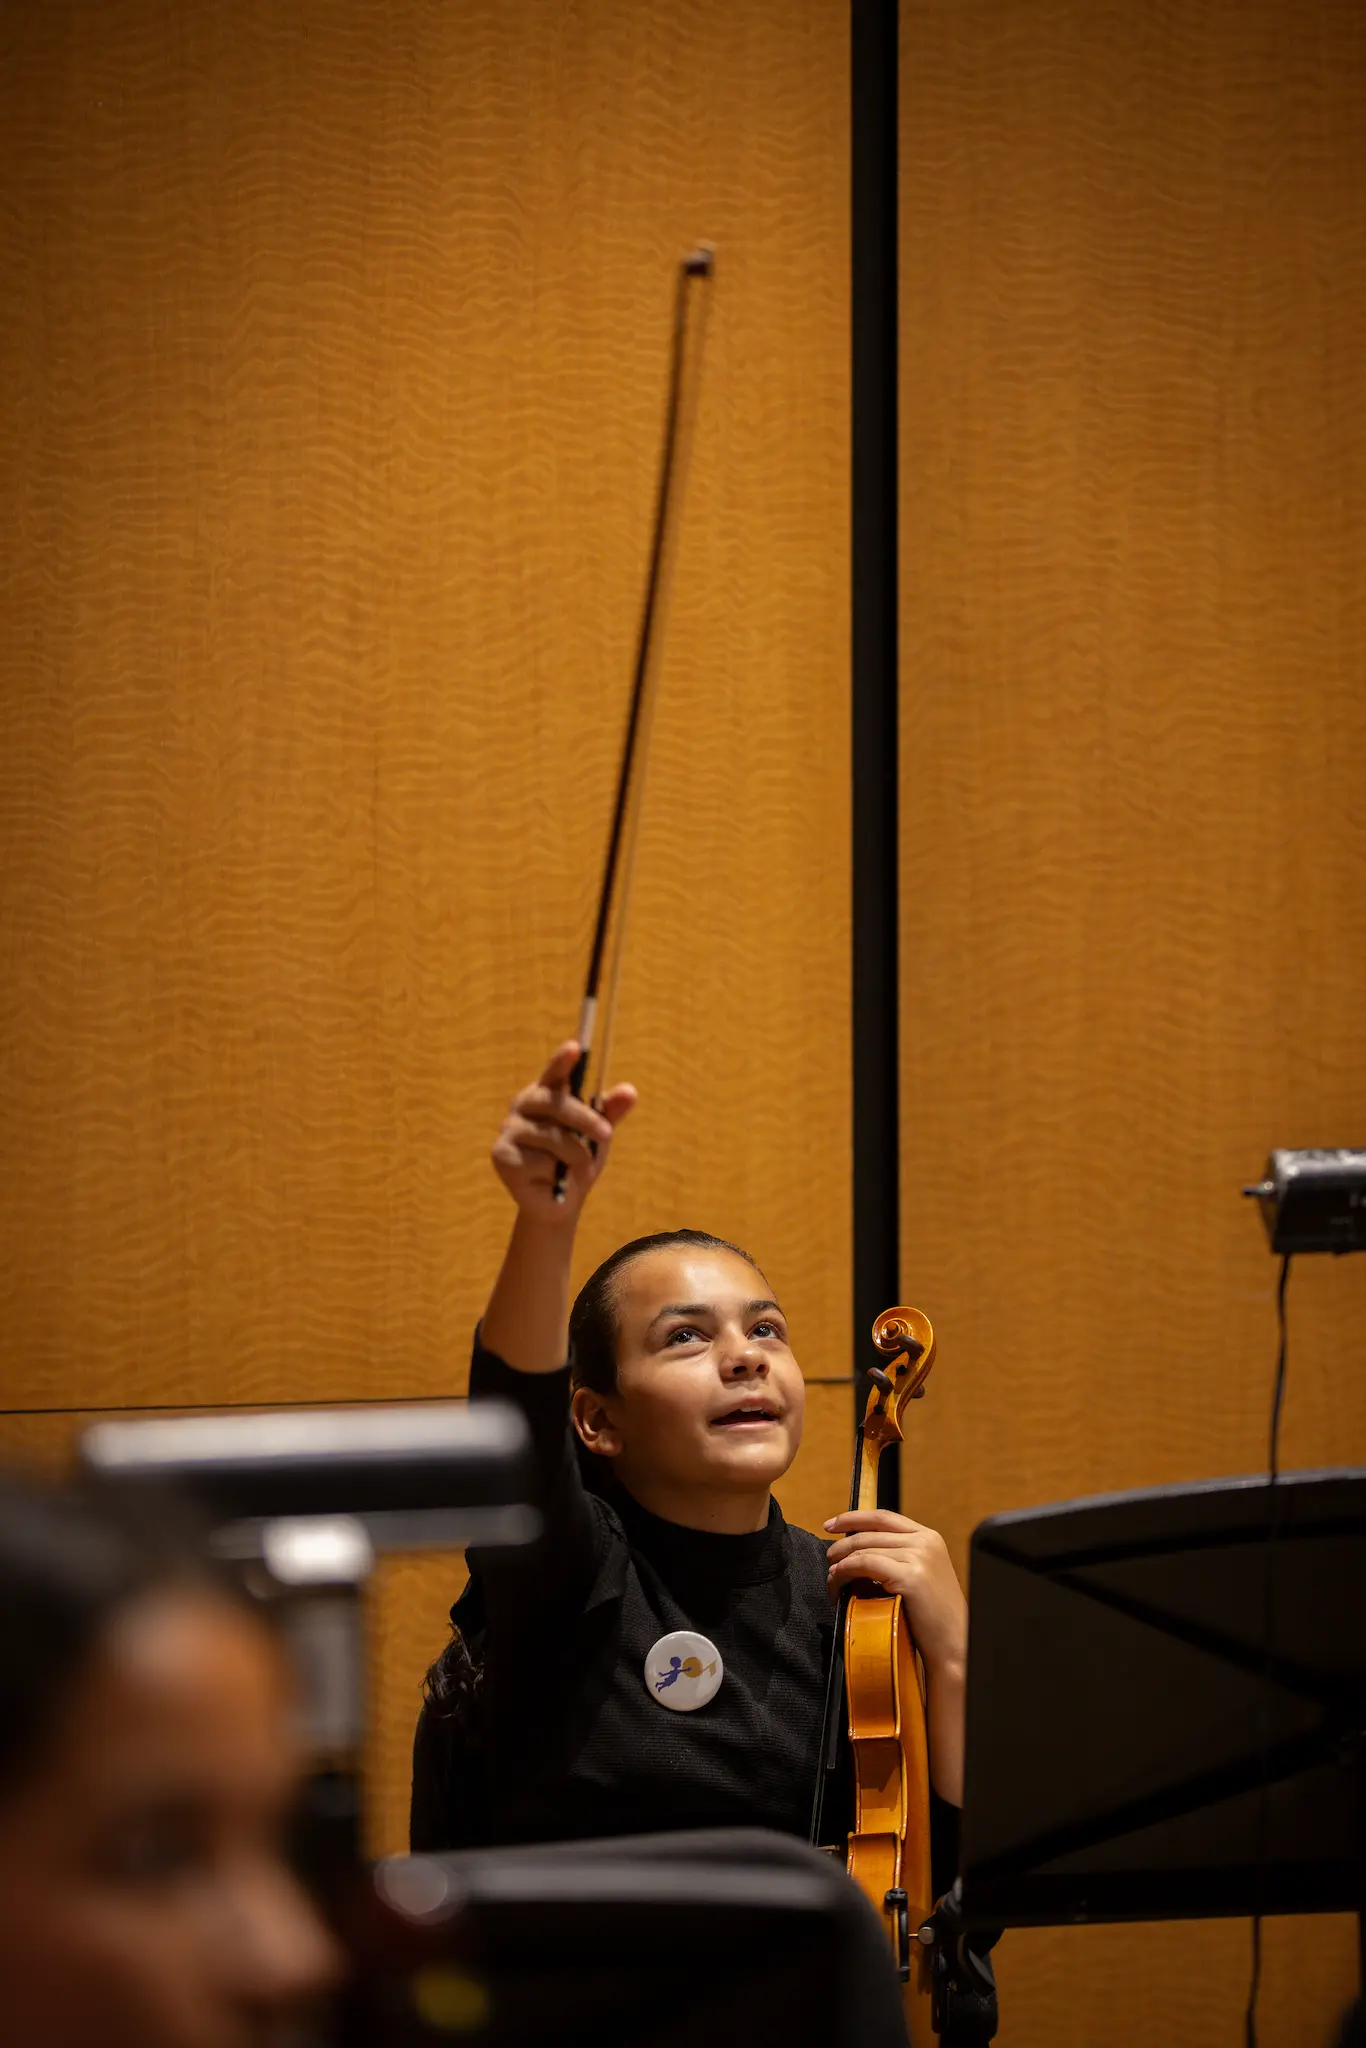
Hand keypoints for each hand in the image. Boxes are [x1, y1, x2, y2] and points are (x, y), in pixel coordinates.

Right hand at [491, 1041, 636, 1224]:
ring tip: (579, 1169)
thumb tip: (630, 1091)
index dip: (562, 1061)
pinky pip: (539, 1161)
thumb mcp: (598, 1137)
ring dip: (575, 1155)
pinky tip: (551, 1180)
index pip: (553, 1073)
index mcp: (545, 1095)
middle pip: (552, 1102)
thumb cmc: (576, 1162)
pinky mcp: (501, 1156)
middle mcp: (522, 1107)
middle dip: (583, 1117)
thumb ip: (609, 1113)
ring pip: (551, 1136)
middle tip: (607, 1134)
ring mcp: (509, 1130)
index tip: (575, 1047)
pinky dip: (555, 1174)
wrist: (559, 1203)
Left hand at [823, 1509, 967, 1679]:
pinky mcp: (910, 1576)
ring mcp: (919, 1556)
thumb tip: (855, 1550)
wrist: (953, 1644)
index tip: (831, 1525)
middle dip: (841, 1545)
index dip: (853, 1518)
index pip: (883, 1517)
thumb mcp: (919, 1574)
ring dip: (840, 1564)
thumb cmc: (932, 1617)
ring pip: (863, 1549)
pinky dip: (845, 1572)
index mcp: (929, 1537)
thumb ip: (897, 1556)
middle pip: (869, 1532)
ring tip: (832, 1580)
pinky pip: (865, 1564)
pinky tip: (838, 1583)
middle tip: (828, 1560)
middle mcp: (925, 1541)